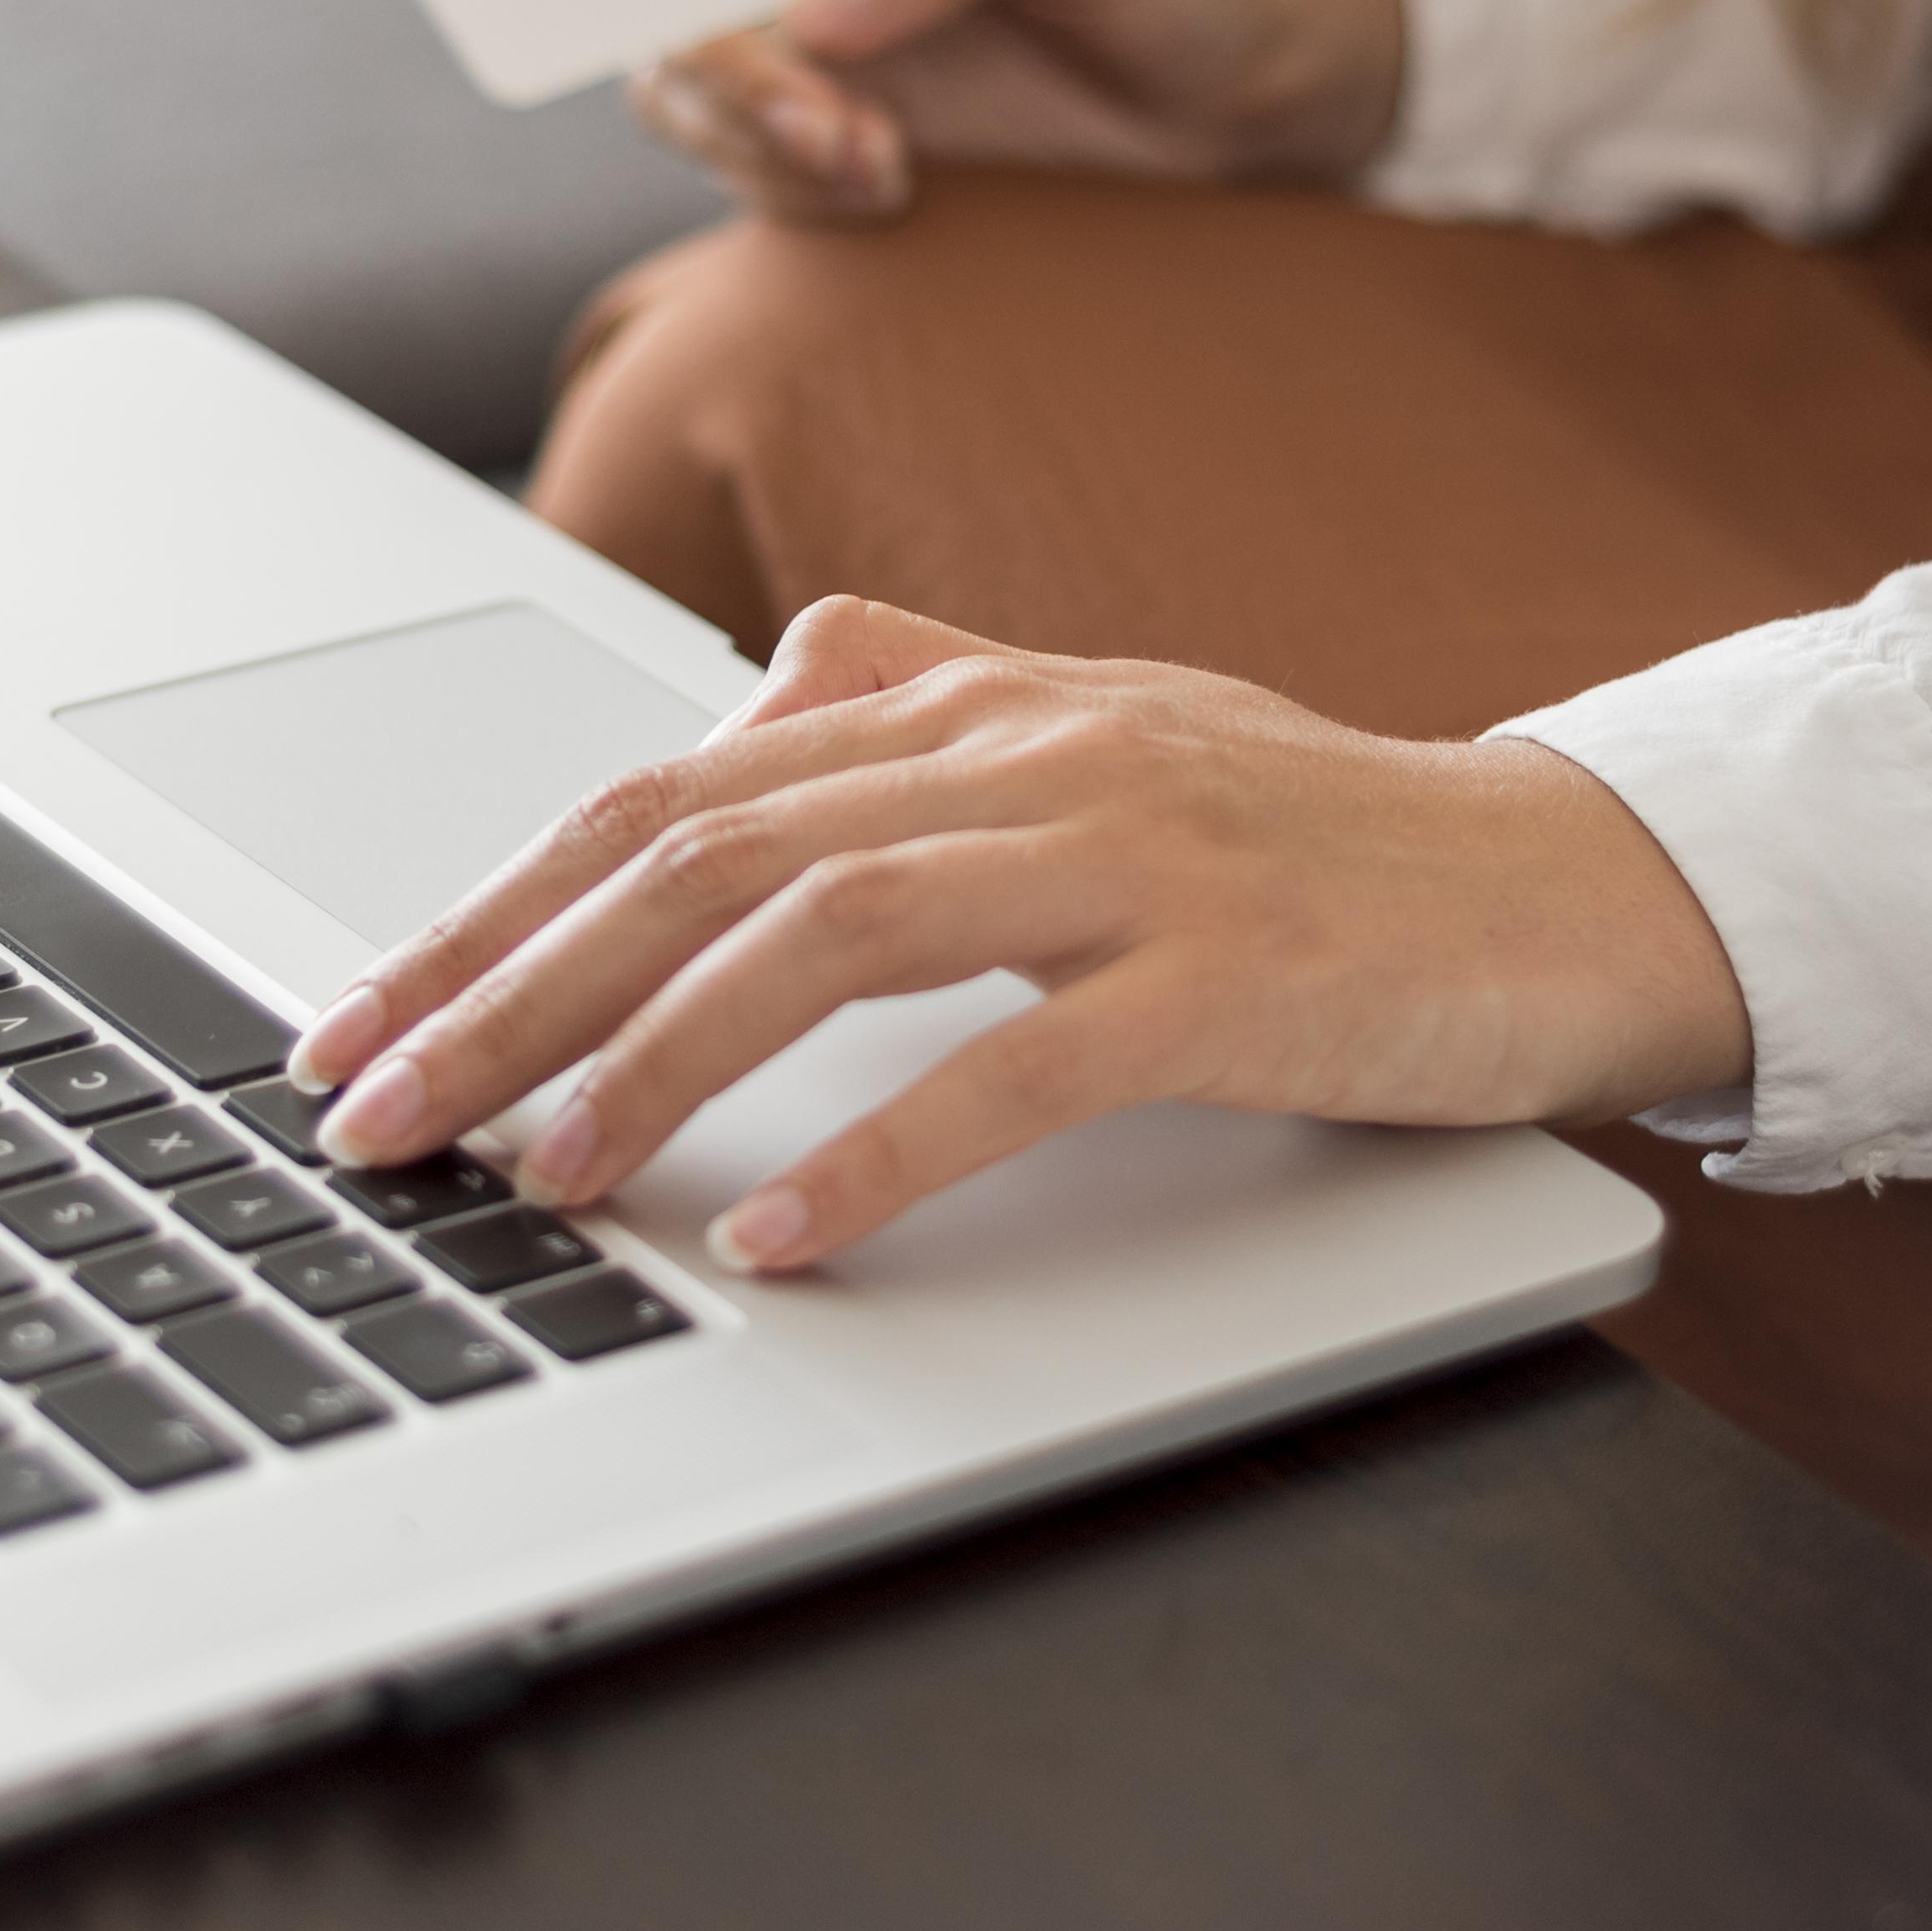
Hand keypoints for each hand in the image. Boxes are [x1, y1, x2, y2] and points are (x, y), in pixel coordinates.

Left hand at [284, 595, 1749, 1272]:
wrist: (1568, 882)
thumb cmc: (1318, 838)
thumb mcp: (1101, 737)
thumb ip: (923, 698)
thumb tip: (744, 703)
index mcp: (972, 703)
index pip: (670, 790)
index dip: (495, 902)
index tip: (363, 1016)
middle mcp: (1027, 751)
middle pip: (705, 850)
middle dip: (510, 986)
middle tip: (376, 1111)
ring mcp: (1130, 852)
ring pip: (830, 928)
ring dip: (658, 1058)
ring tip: (544, 1175)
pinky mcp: (1227, 973)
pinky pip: (1021, 1062)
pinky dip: (882, 1151)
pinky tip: (780, 1232)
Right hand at [371, 0, 1406, 222]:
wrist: (1248, 96)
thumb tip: (815, 11)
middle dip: (687, 39)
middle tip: (792, 98)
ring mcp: (797, 34)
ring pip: (679, 85)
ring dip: (751, 131)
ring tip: (875, 159)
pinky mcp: (825, 135)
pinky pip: (747, 170)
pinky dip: (800, 188)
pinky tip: (896, 187)